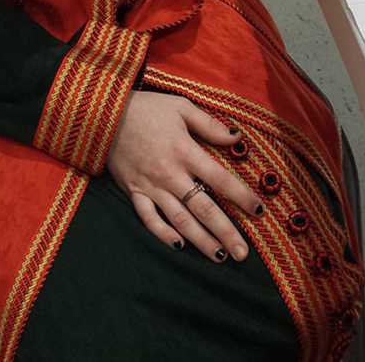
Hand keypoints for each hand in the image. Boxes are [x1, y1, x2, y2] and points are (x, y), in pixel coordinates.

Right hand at [107, 91, 262, 261]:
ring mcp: (151, 187)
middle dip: (225, 232)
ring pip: (179, 220)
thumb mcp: (181, 106)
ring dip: (200, 241)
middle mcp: (170, 174)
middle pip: (202, 208)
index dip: (241, 196)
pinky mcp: (134, 193)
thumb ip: (209, 124)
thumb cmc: (148, 108)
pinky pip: (149, 219)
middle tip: (243, 254)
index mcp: (185, 151)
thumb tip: (237, 137)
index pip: (220, 178)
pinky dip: (163, 234)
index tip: (259, 211)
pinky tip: (179, 246)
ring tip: (219, 257)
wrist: (105, 114)